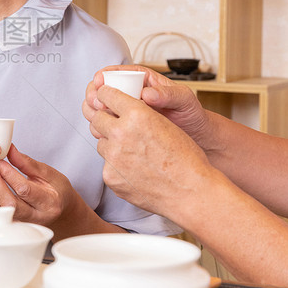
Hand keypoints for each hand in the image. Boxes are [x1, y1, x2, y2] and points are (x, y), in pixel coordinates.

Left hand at [0, 145, 71, 227]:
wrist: (62, 210)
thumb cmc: (57, 190)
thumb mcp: (49, 173)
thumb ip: (27, 163)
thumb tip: (10, 150)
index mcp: (49, 203)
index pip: (24, 189)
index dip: (8, 173)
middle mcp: (37, 217)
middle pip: (10, 203)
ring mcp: (24, 223)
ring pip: (0, 210)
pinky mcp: (14, 224)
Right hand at [83, 65, 214, 150]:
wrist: (195, 136)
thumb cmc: (191, 113)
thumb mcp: (184, 99)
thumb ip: (168, 94)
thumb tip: (147, 93)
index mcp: (142, 80)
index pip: (115, 72)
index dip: (102, 77)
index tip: (99, 84)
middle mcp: (130, 94)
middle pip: (101, 90)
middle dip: (93, 95)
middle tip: (97, 104)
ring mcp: (125, 112)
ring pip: (98, 108)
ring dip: (93, 112)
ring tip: (99, 118)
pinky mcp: (124, 128)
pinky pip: (105, 126)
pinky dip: (99, 128)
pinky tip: (105, 133)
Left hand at [91, 84, 211, 216]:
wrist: (190, 192)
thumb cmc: (185, 160)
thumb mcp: (165, 124)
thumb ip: (140, 114)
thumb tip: (122, 109)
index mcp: (137, 114)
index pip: (106, 95)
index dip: (106, 95)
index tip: (105, 98)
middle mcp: (121, 133)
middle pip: (97, 118)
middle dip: (105, 120)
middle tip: (117, 127)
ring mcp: (113, 156)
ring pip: (101, 142)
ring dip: (112, 144)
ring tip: (133, 153)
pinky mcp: (110, 176)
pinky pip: (107, 165)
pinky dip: (117, 166)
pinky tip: (135, 170)